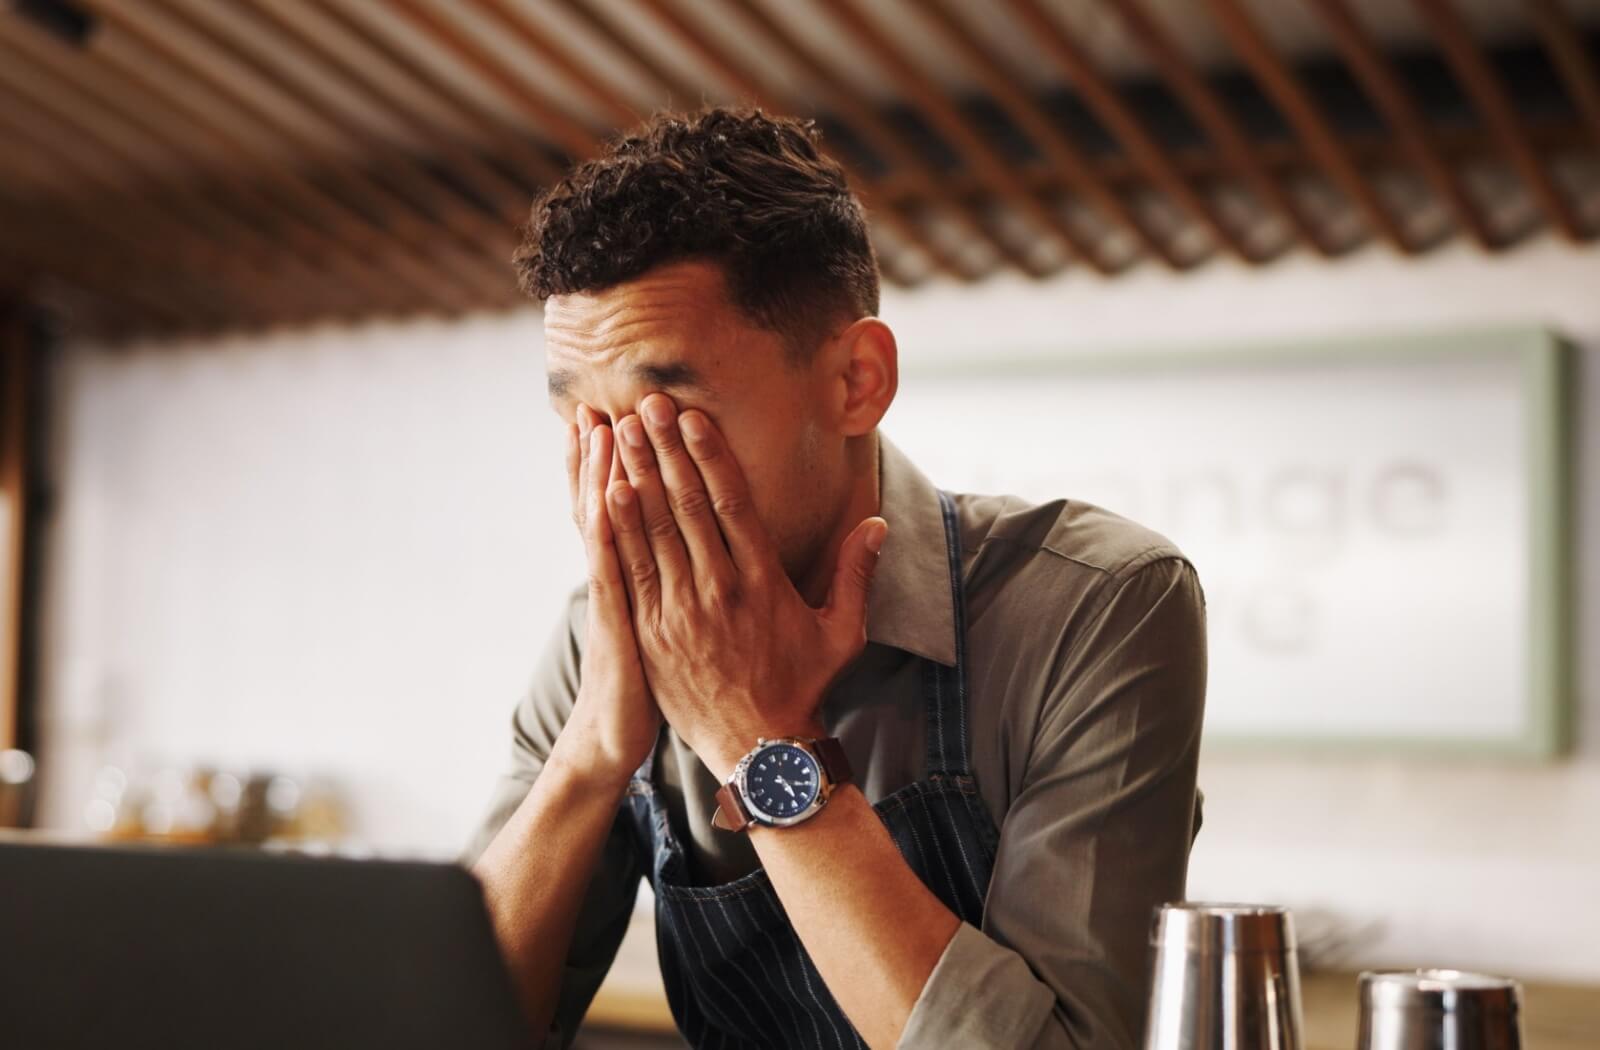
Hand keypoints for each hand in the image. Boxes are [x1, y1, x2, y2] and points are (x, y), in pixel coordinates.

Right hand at [557, 405, 660, 783]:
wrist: (619, 735)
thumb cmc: (654, 683)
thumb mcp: (659, 629)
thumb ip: (673, 585)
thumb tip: (687, 554)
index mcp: (640, 573)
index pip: (631, 506)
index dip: (629, 463)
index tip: (631, 418)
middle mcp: (623, 575)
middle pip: (615, 501)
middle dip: (615, 451)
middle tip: (609, 400)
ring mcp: (617, 595)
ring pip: (607, 523)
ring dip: (603, 472)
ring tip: (601, 423)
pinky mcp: (620, 620)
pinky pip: (612, 566)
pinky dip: (606, 527)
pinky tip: (605, 491)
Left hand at [603, 393, 886, 779]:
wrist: (757, 746)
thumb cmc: (802, 683)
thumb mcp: (842, 631)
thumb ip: (857, 573)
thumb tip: (877, 524)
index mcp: (763, 580)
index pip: (730, 501)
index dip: (708, 454)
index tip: (691, 417)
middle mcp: (718, 588)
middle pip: (685, 503)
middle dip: (662, 449)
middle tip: (644, 405)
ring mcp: (679, 611)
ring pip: (651, 529)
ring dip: (633, 475)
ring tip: (617, 432)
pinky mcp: (650, 633)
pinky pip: (629, 571)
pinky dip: (615, 530)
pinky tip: (603, 494)